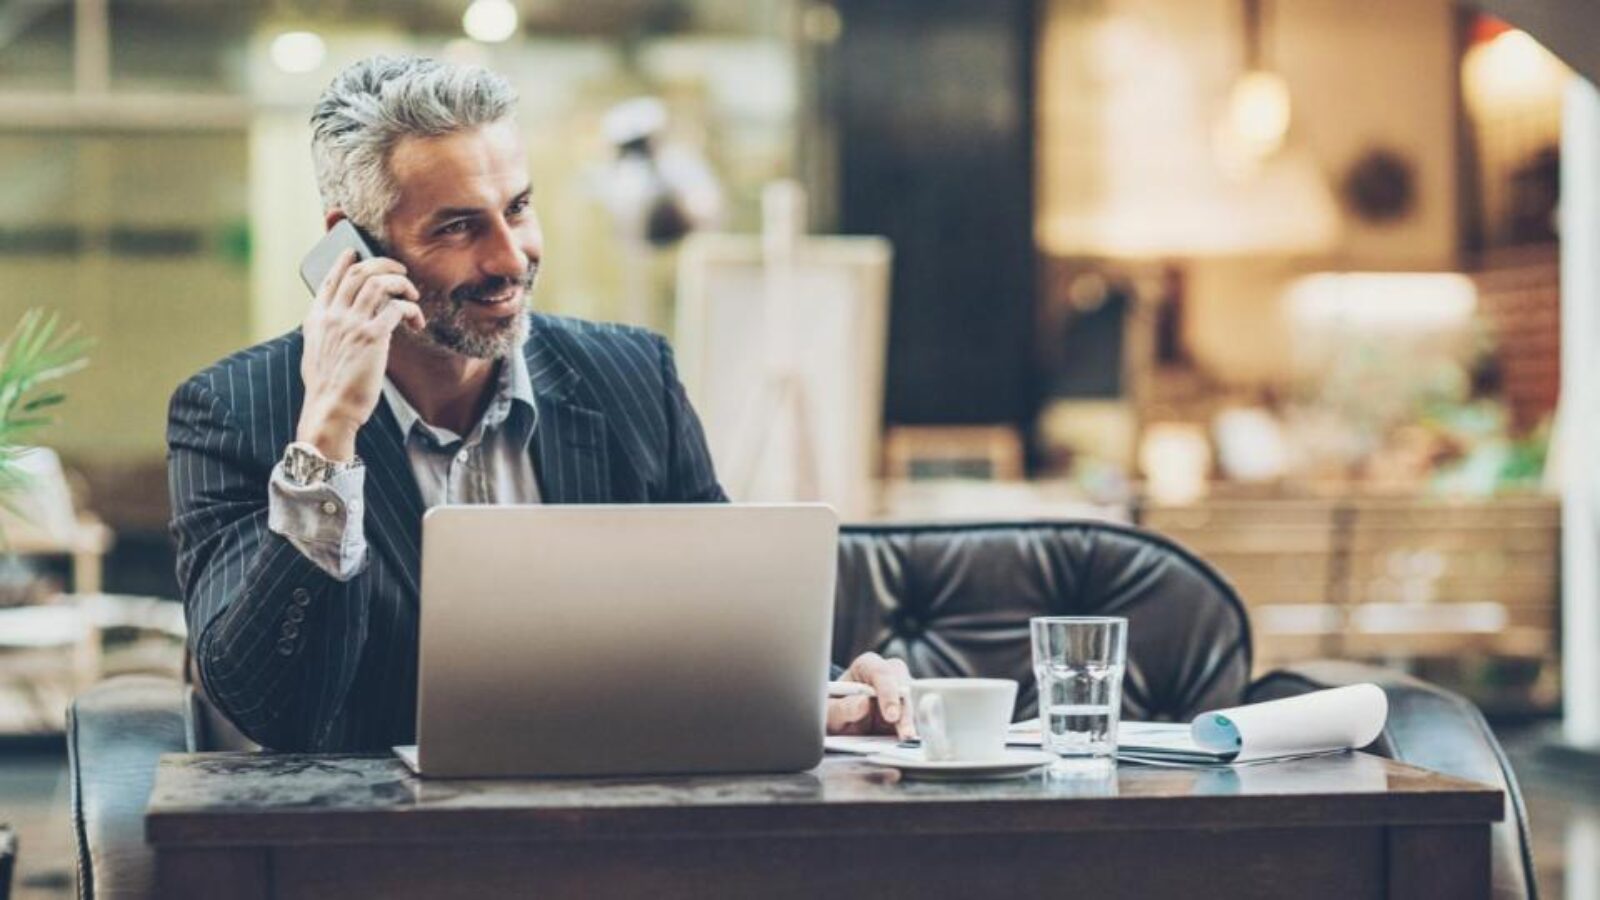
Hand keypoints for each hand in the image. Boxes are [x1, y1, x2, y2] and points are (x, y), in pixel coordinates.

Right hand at [297, 249, 424, 459]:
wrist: (330, 409)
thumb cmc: (328, 388)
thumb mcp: (316, 353)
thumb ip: (325, 332)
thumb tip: (336, 323)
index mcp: (316, 319)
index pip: (329, 279)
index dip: (343, 261)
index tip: (354, 252)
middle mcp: (332, 316)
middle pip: (358, 272)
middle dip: (382, 264)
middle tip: (400, 270)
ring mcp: (351, 324)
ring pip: (379, 282)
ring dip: (401, 283)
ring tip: (412, 294)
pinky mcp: (372, 336)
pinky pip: (397, 307)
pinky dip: (411, 309)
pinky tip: (416, 323)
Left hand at [827, 652, 913, 738]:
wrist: (836, 720)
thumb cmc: (833, 708)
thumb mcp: (829, 710)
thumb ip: (843, 707)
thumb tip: (863, 704)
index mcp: (866, 666)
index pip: (881, 672)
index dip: (888, 692)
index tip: (891, 714)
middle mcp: (886, 676)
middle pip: (901, 688)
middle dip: (904, 711)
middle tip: (903, 732)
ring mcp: (898, 694)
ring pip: (909, 705)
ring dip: (908, 723)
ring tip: (906, 739)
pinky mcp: (903, 712)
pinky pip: (910, 720)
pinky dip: (906, 731)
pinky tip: (904, 743)